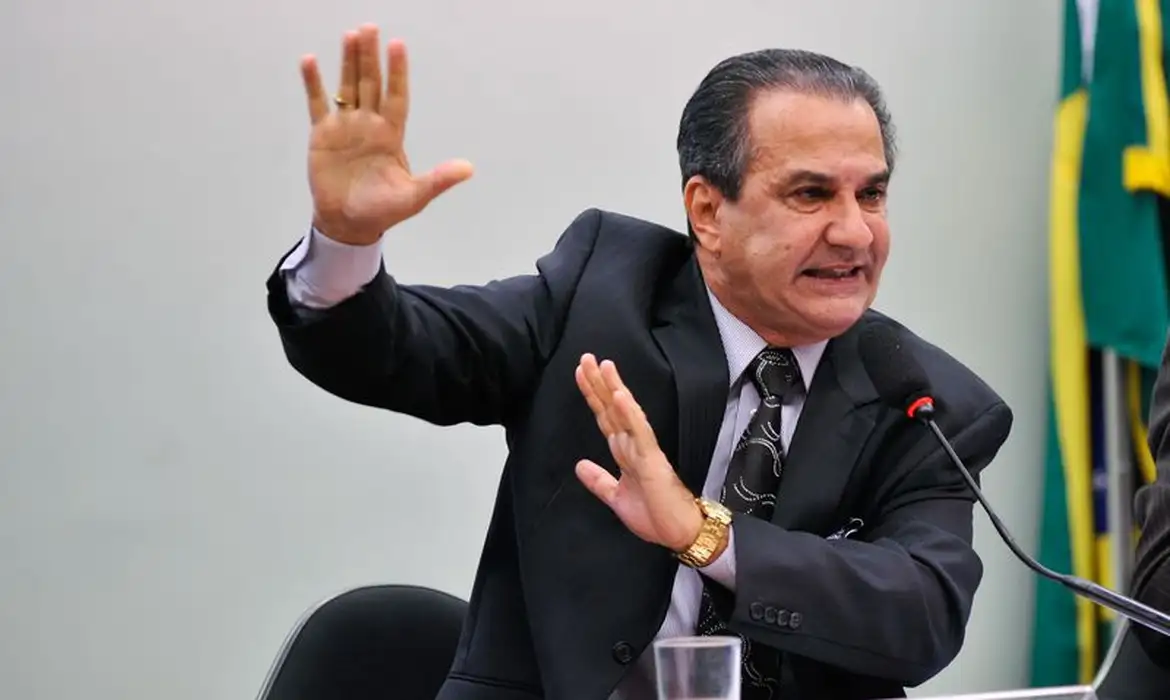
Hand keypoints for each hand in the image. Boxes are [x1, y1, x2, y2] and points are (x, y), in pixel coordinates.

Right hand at [300, 24, 473, 244]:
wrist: (349, 223)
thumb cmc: (383, 210)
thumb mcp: (415, 196)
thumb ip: (438, 179)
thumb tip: (469, 169)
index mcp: (391, 135)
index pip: (396, 96)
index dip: (397, 72)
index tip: (397, 46)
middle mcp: (369, 124)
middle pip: (371, 84)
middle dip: (370, 57)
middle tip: (370, 28)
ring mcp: (345, 127)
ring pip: (347, 87)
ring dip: (348, 62)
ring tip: (350, 35)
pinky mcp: (323, 135)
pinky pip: (318, 104)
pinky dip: (314, 84)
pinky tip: (310, 61)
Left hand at [574, 354, 703, 551]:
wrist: (679, 534)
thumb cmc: (655, 516)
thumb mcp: (617, 498)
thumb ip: (599, 481)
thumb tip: (579, 465)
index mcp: (626, 452)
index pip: (606, 417)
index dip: (593, 395)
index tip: (582, 373)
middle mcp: (634, 445)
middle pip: (612, 408)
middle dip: (598, 383)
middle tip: (585, 357)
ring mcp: (644, 450)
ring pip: (626, 413)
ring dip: (614, 388)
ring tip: (604, 365)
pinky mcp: (653, 460)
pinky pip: (640, 433)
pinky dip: (630, 413)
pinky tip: (621, 396)